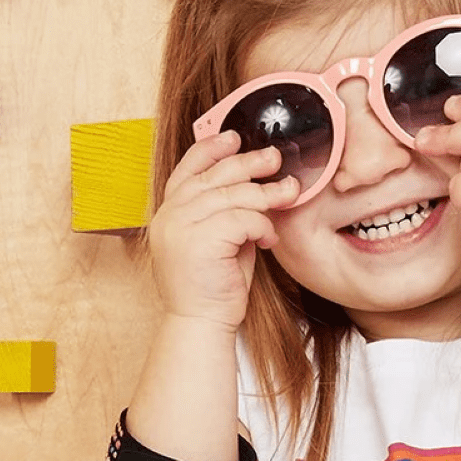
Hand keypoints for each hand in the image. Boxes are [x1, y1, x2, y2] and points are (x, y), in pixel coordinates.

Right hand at [149, 131, 300, 331]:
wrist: (201, 323)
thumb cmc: (214, 287)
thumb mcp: (219, 241)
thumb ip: (227, 214)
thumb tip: (256, 189)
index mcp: (170, 212)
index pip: (187, 168)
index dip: (211, 148)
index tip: (234, 137)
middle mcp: (171, 214)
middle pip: (214, 175)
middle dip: (249, 163)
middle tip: (275, 158)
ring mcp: (181, 226)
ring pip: (233, 195)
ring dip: (267, 194)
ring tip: (290, 193)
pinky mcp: (200, 240)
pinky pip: (242, 219)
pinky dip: (262, 226)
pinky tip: (269, 241)